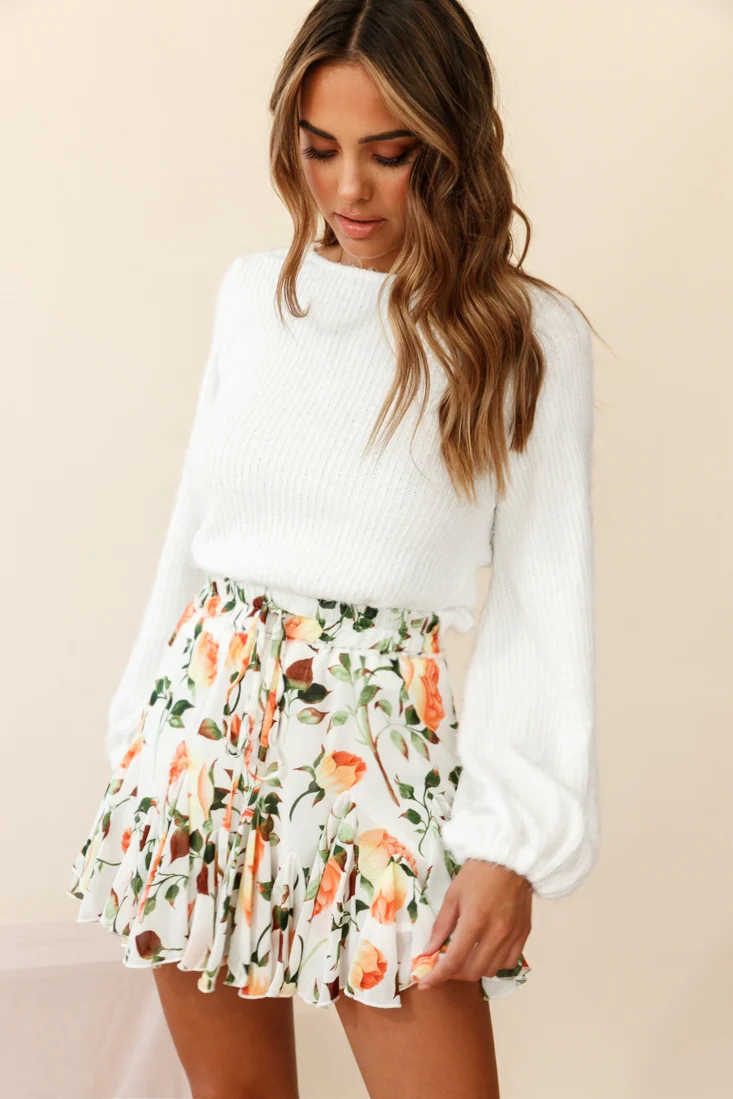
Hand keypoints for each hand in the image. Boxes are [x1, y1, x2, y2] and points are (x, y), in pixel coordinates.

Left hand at [415, 859, 531, 990]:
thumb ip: (441, 927)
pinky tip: (486, 953)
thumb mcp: (453, 896)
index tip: (424, 983)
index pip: (454, 962)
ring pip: (492, 970)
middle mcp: (496, 933)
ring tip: (465, 958)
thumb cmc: (477, 874)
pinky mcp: (524, 935)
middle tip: (445, 966)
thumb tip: (428, 951)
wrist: (510, 860)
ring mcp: (513, 936)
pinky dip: (494, 964)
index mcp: (474, 922)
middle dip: (455, 974)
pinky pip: (509, 963)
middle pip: (473, 971)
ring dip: (475, 970)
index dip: (437, 977)